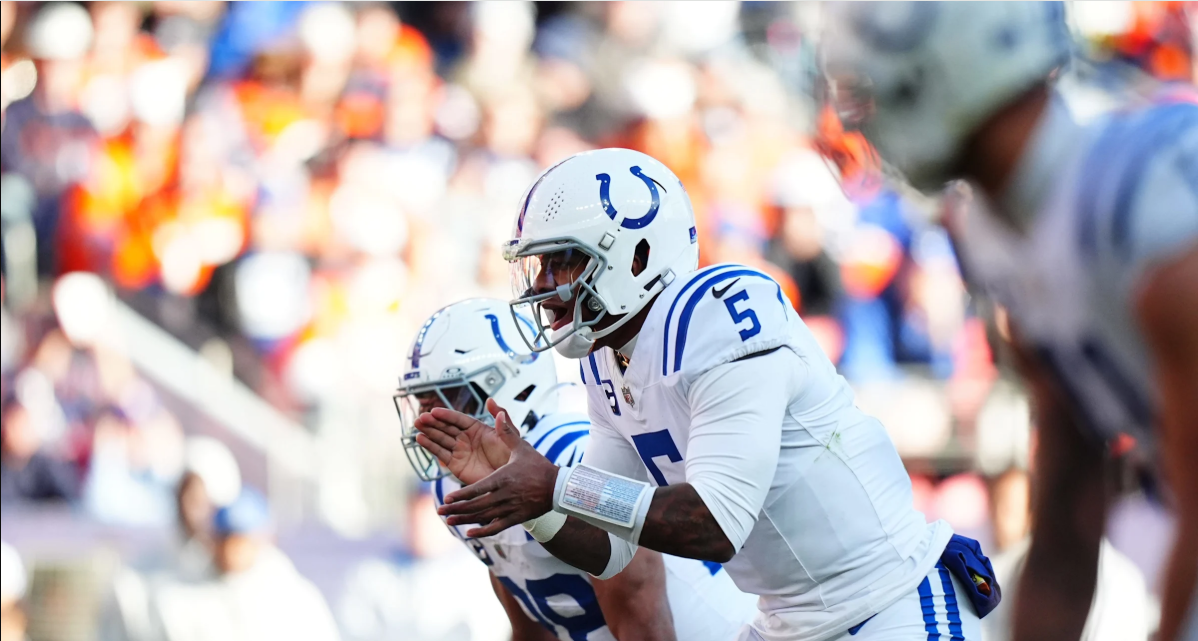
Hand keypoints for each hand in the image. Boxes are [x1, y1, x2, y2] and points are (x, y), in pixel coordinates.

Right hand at [414, 398, 513, 484]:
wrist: (510, 482)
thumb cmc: (512, 458)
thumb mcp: (509, 436)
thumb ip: (501, 419)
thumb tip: (490, 401)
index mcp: (478, 428)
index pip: (459, 419)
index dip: (446, 415)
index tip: (434, 411)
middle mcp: (466, 438)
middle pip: (446, 427)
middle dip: (433, 422)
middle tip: (421, 418)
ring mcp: (460, 451)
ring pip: (441, 439)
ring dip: (429, 432)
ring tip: (417, 425)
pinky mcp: (455, 465)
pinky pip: (441, 453)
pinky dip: (430, 446)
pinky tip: (421, 439)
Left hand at [436, 407, 559, 537]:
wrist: (558, 487)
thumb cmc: (538, 465)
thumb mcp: (522, 447)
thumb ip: (507, 431)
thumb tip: (497, 412)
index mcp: (504, 477)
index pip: (479, 488)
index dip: (462, 495)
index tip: (447, 498)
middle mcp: (505, 495)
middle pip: (477, 505)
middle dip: (457, 509)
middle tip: (440, 511)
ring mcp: (511, 508)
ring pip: (484, 517)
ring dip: (465, 520)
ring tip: (449, 521)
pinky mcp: (516, 518)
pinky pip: (497, 527)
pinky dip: (483, 532)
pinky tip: (470, 534)